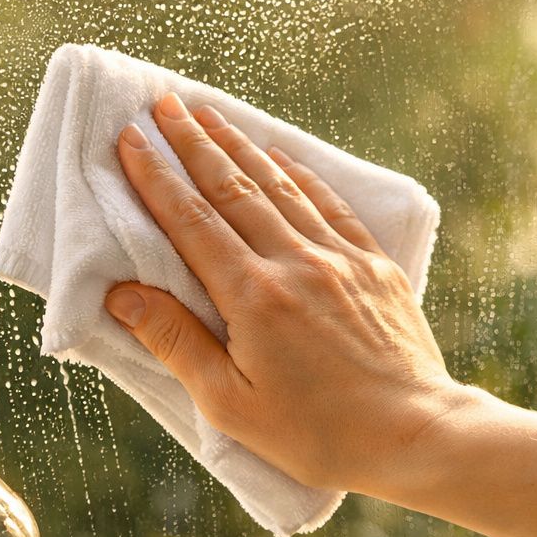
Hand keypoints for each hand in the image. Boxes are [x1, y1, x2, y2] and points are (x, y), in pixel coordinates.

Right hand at [104, 92, 475, 494]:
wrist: (415, 434)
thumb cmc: (319, 434)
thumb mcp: (231, 404)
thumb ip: (175, 342)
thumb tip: (120, 294)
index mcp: (254, 296)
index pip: (191, 221)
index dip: (156, 177)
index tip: (129, 138)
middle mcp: (297, 263)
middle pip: (234, 188)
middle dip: (194, 142)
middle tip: (163, 102)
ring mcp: (342, 259)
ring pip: (282, 187)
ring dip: (242, 147)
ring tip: (210, 115)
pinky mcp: (377, 266)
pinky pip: (331, 205)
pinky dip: (301, 175)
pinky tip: (282, 158)